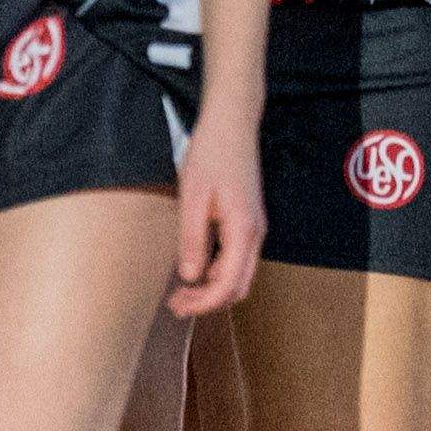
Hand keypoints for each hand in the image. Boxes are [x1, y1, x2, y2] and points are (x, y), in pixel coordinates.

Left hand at [167, 105, 263, 314]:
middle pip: (238, 287)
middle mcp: (255, 233)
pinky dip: (218, 273)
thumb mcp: (193, 196)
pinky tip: (196, 268)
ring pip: (239, 275)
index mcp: (243, 229)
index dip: (203, 303)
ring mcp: (254, 228)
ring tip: (182, 291)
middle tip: (175, 303)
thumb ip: (192, 239)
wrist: (233, 123)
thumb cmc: (212, 154)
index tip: (178, 306)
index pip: (228, 285)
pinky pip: (238, 259)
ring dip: (213, 289)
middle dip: (208, 302)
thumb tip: (189, 277)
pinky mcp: (248, 222)